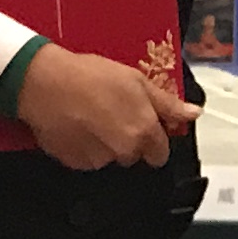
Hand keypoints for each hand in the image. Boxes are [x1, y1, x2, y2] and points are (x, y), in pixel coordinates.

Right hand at [17, 47, 195, 170]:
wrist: (44, 82)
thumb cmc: (92, 75)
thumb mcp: (136, 81)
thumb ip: (167, 103)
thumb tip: (194, 114)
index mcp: (143, 131)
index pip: (160, 154)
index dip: (153, 139)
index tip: (141, 123)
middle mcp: (124, 151)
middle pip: (134, 156)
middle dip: (128, 140)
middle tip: (111, 113)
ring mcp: (97, 160)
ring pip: (110, 158)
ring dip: (105, 144)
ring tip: (90, 116)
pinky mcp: (74, 163)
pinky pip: (87, 160)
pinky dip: (84, 147)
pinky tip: (75, 125)